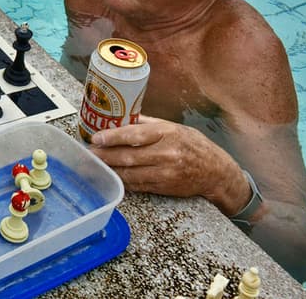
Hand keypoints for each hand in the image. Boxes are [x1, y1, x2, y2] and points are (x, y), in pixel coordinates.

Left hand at [89, 117, 245, 206]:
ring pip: (130, 172)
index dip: (112, 136)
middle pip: (128, 156)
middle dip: (105, 154)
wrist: (216, 172)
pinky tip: (112, 175)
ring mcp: (165, 172)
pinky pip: (138, 185)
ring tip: (95, 163)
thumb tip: (121, 117)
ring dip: (110, 169)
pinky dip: (122, 180)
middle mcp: (165, 153)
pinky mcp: (164, 187)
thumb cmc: (193, 145)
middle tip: (89, 152)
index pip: (134, 134)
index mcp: (166, 133)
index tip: (96, 137)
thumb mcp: (173, 127)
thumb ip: (147, 124)